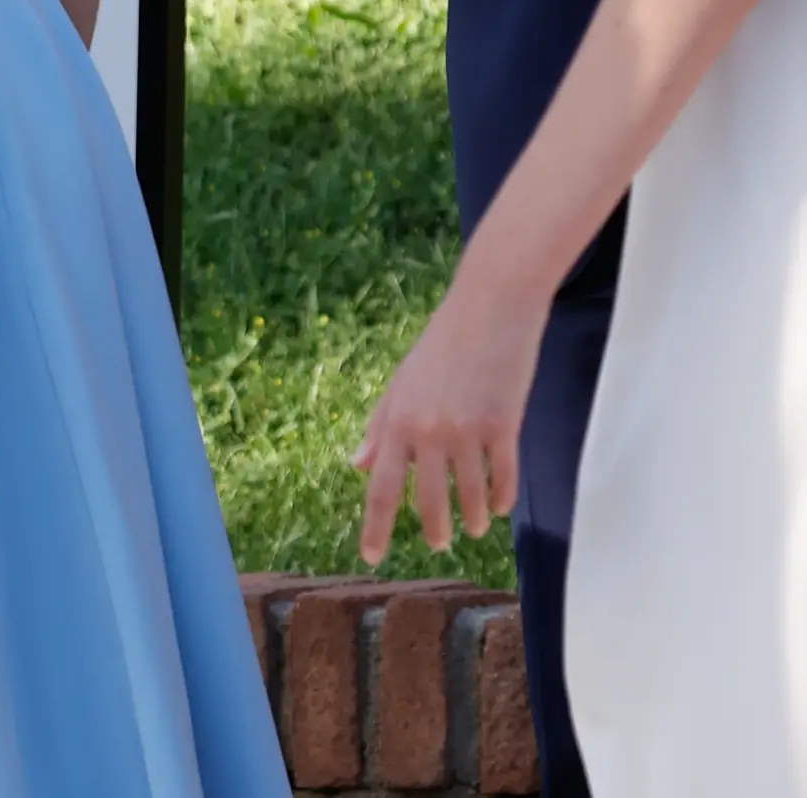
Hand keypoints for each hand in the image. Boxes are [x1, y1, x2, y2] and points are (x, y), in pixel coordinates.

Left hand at [353, 273, 547, 564]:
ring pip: (470, 495)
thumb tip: (359, 464)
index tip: (371, 557)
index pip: (382, 488)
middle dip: (432, 529)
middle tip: (436, 545)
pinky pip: (504, 476)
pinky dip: (501, 497)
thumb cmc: (440, 345)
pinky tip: (498, 507)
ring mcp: (469, 430)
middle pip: (427, 501)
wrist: (490, 308)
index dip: (376, 528)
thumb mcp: (400, 384)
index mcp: (397, 422)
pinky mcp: (505, 425)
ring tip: (470, 529)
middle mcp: (429, 431)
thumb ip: (381, 427)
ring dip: (470, 519)